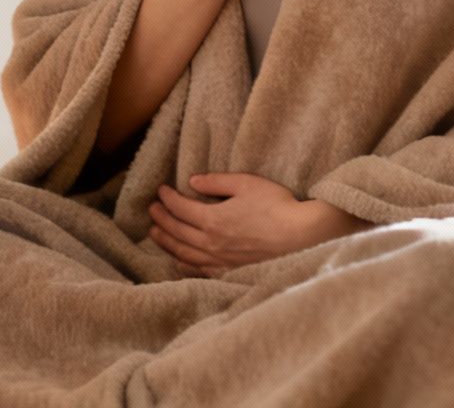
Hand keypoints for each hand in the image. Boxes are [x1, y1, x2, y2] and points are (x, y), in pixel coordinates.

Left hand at [148, 172, 357, 277]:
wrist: (302, 237)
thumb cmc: (277, 206)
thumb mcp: (246, 184)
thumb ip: (216, 182)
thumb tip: (192, 181)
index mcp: (212, 220)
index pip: (180, 208)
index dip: (167, 198)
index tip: (161, 190)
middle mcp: (211, 243)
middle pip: (176, 231)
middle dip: (161, 219)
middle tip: (151, 210)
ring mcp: (220, 261)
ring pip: (183, 253)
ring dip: (166, 242)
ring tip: (155, 234)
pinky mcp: (230, 271)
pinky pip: (200, 271)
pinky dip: (184, 265)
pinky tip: (178, 262)